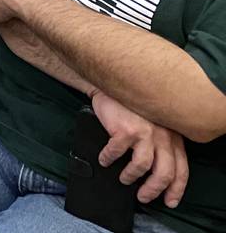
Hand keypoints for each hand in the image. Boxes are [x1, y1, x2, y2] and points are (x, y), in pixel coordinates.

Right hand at [92, 91, 189, 206]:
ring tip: (123, 178)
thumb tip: (154, 172)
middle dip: (152, 189)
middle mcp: (163, 135)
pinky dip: (109, 159)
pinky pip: (116, 153)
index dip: (176, 189)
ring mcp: (145, 132)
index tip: (168, 200)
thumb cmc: (131, 106)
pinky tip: (104, 159)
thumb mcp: (154, 125)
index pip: (181, 169)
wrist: (110, 84)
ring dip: (130, 176)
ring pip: (142, 166)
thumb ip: (159, 144)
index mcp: (173, 136)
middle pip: (164, 173)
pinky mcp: (126, 130)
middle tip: (143, 197)